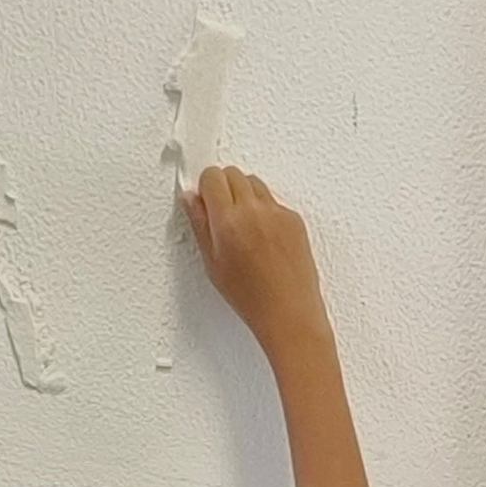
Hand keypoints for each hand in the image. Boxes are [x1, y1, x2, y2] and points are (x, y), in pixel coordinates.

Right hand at [184, 168, 330, 365]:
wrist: (289, 313)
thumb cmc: (252, 298)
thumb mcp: (213, 264)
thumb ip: (200, 224)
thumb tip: (191, 199)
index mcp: (229, 221)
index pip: (212, 176)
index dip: (205, 187)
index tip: (203, 200)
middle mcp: (255, 210)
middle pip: (233, 173)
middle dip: (223, 187)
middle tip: (220, 213)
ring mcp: (277, 212)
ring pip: (254, 182)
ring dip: (244, 194)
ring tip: (241, 227)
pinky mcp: (294, 218)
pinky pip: (273, 201)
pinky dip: (264, 210)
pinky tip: (262, 237)